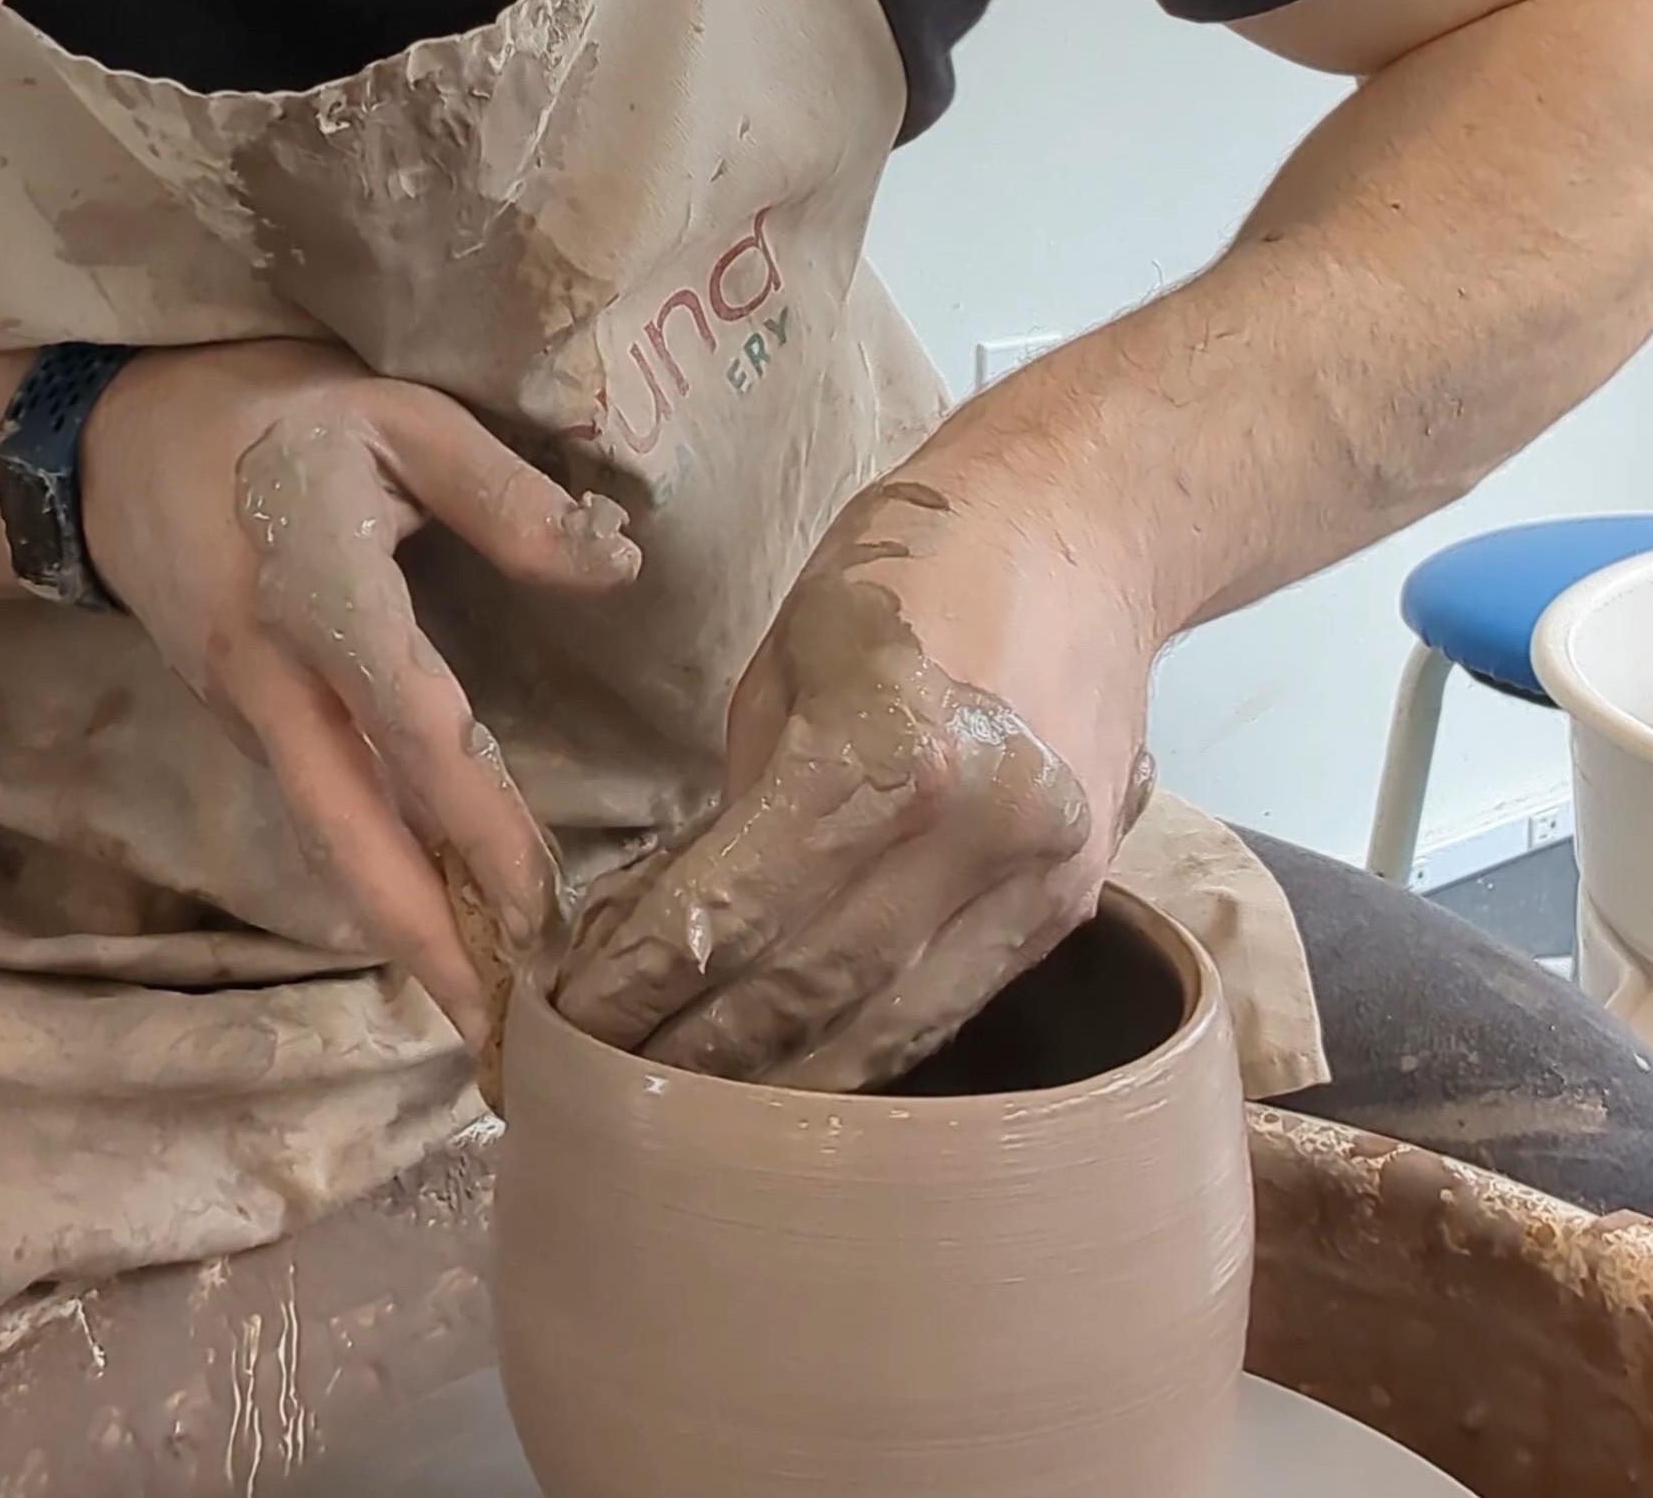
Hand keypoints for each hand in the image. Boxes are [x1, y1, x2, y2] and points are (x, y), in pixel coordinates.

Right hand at [81, 340, 640, 1046]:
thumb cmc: (270, 417)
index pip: (411, 729)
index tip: (540, 913)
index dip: (477, 823)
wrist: (106, 442)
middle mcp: (273, 682)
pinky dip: (376, 880)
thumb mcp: (394, 415)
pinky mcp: (244, 723)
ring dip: (404, 930)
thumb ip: (503, 494)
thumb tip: (615, 572)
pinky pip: (319, 815)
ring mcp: (247, 714)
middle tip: (503, 1047)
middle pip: (349, 840)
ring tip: (485, 1012)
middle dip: (426, 948)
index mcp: (317, 595)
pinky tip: (435, 918)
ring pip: (330, 843)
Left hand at [554, 419, 1154, 1089]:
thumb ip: (747, 798)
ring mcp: (1037, 876)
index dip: (640, 985)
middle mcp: (972, 828)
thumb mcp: (793, 656)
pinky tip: (800, 1087)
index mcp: (883, 744)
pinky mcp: (1073, 904)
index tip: (567, 1028)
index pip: (732, 908)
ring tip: (686, 1128)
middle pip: (807, 992)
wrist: (1085, 523)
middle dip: (693, 1060)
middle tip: (606, 1099)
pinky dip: (868, 1053)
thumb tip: (683, 929)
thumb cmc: (912, 567)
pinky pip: (950, 1004)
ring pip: (887, 1029)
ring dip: (779, 1093)